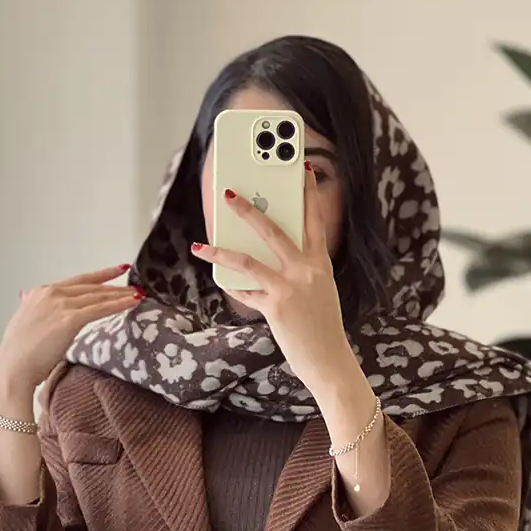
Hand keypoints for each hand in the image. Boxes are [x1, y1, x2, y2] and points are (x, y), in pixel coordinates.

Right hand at [0, 263, 141, 390]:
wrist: (13, 366)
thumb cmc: (18, 352)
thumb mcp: (23, 320)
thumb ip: (31, 307)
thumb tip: (27, 297)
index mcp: (41, 292)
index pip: (77, 281)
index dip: (99, 276)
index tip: (115, 271)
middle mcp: (51, 293)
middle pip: (91, 287)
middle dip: (115, 287)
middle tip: (133, 285)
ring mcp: (61, 304)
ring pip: (98, 296)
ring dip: (120, 295)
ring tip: (137, 294)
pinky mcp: (70, 319)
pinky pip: (100, 309)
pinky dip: (118, 304)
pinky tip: (132, 302)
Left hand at [189, 162, 352, 390]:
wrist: (328, 359)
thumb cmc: (323, 326)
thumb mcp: (320, 290)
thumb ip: (302, 269)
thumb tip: (271, 254)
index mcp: (320, 264)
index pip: (314, 220)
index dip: (308, 193)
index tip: (304, 170)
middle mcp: (306, 270)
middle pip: (273, 230)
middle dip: (248, 210)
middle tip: (228, 194)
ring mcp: (289, 288)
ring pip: (248, 259)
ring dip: (221, 250)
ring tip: (202, 244)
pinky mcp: (275, 307)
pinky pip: (246, 292)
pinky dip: (232, 286)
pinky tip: (219, 279)